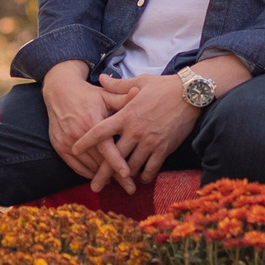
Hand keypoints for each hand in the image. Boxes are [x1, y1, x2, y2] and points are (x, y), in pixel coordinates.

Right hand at [42, 64, 129, 187]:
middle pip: (99, 160)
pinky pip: (75, 166)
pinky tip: (99, 177)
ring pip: (88, 165)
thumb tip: (139, 92)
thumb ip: (123, 98)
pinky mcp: (59, 146)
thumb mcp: (105, 95)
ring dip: (103, 176)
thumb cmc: (88, 94)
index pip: (106, 146)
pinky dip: (88, 173)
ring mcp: (66, 141)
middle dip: (116, 175)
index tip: (128, 174)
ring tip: (118, 184)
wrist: (59, 92)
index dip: (117, 161)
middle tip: (130, 188)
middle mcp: (77, 133)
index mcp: (91, 121)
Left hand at [95, 74, 198, 188]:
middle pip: (114, 157)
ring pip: (132, 165)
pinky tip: (143, 179)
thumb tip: (101, 78)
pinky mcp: (164, 148)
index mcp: (125, 115)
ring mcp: (149, 141)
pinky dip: (146, 176)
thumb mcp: (139, 82)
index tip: (74, 148)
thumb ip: (117, 85)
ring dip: (125, 174)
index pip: (100, 131)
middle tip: (95, 186)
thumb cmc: (163, 86)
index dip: (86, 141)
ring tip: (119, 182)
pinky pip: (152, 168)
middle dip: (103, 173)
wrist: (190, 94)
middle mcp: (135, 131)